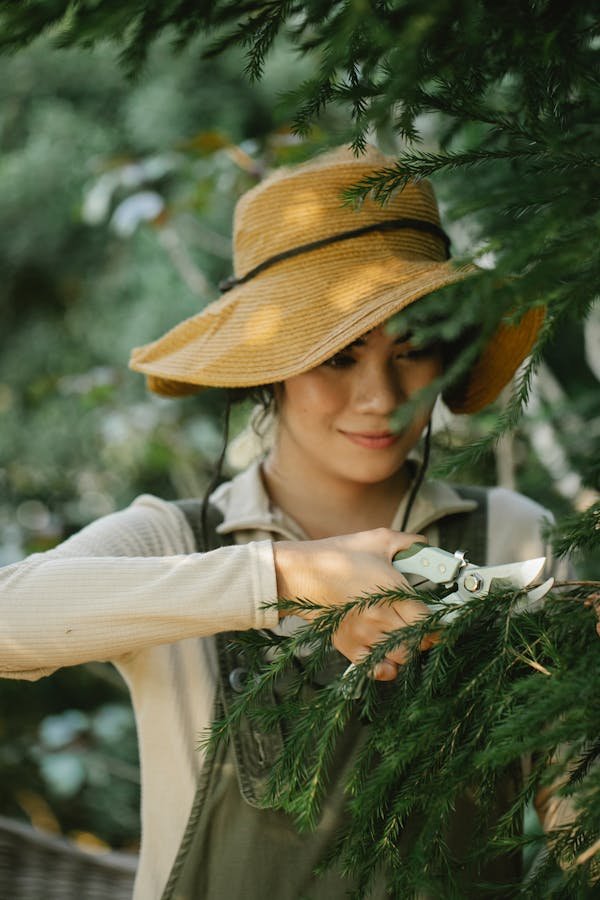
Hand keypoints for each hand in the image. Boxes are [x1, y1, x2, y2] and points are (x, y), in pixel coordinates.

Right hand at [272, 529, 437, 680]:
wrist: (301, 574)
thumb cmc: (338, 555)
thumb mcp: (378, 540)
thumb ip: (408, 542)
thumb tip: (425, 545)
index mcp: (393, 592)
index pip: (429, 621)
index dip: (439, 622)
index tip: (440, 619)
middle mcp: (382, 618)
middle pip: (419, 642)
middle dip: (425, 635)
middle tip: (421, 624)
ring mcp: (366, 636)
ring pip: (402, 657)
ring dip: (407, 649)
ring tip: (402, 636)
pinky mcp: (350, 647)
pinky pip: (377, 670)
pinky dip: (387, 667)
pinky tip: (386, 653)